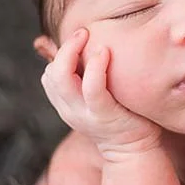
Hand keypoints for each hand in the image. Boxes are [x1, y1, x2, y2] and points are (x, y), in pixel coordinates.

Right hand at [40, 28, 161, 158]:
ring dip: (72, 52)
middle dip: (64, 48)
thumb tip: (87, 53)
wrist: (135, 152)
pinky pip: (92, 89)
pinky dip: (96, 68)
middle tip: (82, 32)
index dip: (59, 56)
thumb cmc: (122, 119)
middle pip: (50, 74)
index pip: (49, 76)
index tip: (79, 41)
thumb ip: (89, 79)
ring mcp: (84, 114)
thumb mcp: (99, 99)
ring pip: (61, 78)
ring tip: (88, 36)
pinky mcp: (103, 115)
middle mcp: (70, 110)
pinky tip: (105, 52)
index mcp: (67, 105)